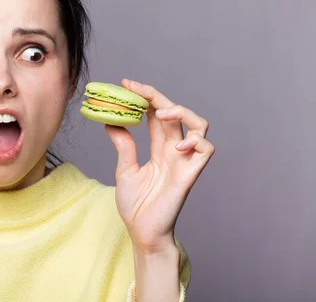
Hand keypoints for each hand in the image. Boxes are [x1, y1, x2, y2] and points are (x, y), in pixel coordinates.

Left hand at [106, 79, 214, 253]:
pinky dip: (195, 141)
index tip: (125, 85)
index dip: (144, 98)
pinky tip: (176, 145)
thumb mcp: (125, 169)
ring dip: (181, 112)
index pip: (155, 114)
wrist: (142, 232)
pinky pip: (205, 150)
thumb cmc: (136, 206)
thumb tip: (111, 121)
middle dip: (156, 96)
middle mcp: (174, 151)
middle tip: (134, 87)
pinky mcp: (190, 175)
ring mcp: (184, 161)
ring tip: (160, 113)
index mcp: (159, 149)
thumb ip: (123, 145)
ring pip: (198, 125)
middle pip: (174, 113)